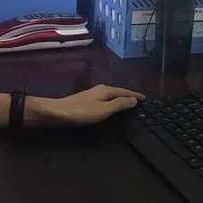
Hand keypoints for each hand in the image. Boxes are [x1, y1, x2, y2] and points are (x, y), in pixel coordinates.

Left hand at [26, 84, 143, 126]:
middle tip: (139, 102)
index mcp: (106, 90)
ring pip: (111, 96)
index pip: (125, 91)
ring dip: (120, 99)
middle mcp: (100, 90)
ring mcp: (92, 95)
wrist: (57, 113)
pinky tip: (110, 108)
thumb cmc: (81, 112)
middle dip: (129, 96)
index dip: (135, 95)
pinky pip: (105, 100)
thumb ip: (119, 104)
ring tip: (129, 105)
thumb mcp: (103, 110)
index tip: (145, 99)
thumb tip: (134, 99)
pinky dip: (112, 103)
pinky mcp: (86, 101)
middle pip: (118, 92)